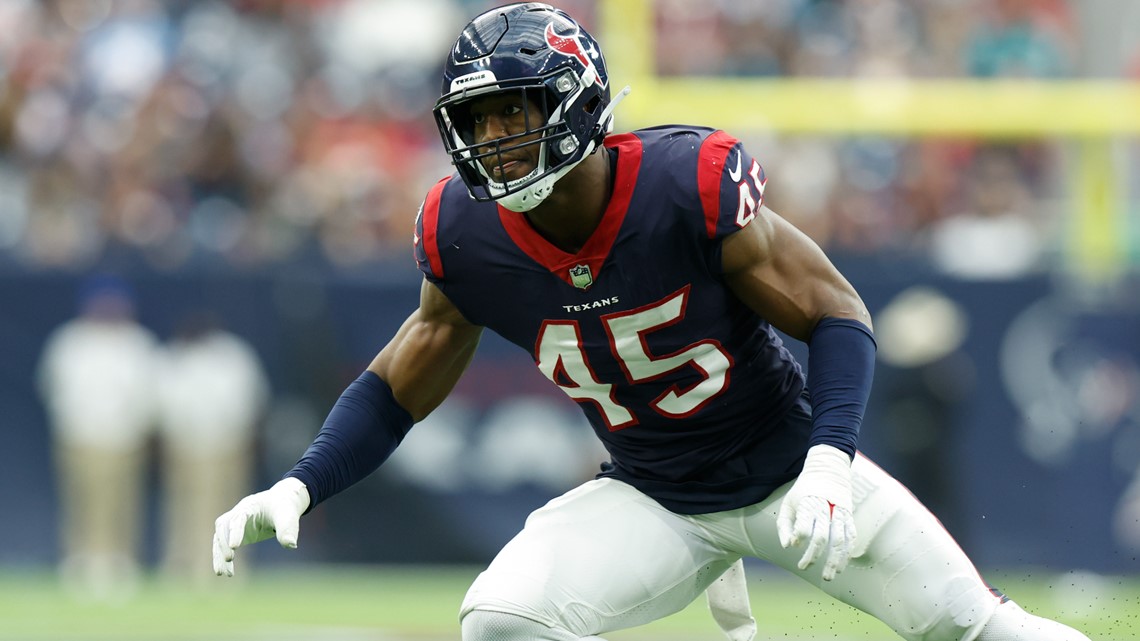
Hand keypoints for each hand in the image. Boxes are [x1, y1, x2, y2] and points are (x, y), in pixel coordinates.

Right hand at [212, 477, 310, 576]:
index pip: (239, 518)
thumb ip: (288, 529)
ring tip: (221, 573)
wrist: (282, 503)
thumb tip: (291, 545)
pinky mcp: (236, 534)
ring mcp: (234, 524)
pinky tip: (228, 573)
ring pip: (219, 538)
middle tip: (229, 559)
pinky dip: (223, 558)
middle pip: (223, 526)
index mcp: (251, 505)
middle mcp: (238, 513)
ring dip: (218, 555)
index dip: (235, 531)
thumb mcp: (289, 516)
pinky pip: (224, 546)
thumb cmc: (285, 508)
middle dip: (223, 543)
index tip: (234, 547)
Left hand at [776, 444, 855, 580]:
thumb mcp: (788, 502)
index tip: (794, 545)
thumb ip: (784, 525)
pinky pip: (851, 537)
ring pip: (840, 540)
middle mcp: (826, 509)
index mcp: (808, 503)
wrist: (828, 470)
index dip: (799, 538)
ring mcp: (840, 513)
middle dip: (813, 555)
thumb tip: (789, 546)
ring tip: (829, 576)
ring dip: (835, 560)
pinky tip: (842, 565)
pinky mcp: (849, 516)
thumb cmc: (803, 491)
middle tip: (804, 567)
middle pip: (821, 536)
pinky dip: (847, 553)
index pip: (804, 525)